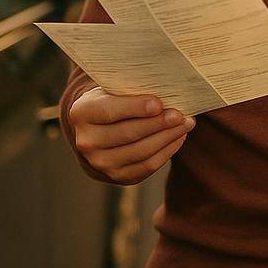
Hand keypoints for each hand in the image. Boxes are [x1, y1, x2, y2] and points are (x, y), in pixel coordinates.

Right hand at [67, 87, 195, 184]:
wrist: (96, 133)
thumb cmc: (110, 103)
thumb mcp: (111, 90)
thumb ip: (131, 90)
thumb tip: (166, 91)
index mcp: (81, 113)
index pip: (110, 111)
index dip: (135, 108)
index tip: (159, 103)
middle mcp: (86, 142)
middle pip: (129, 133)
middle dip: (158, 124)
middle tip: (180, 114)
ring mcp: (100, 163)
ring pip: (141, 152)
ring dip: (168, 137)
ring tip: (185, 124)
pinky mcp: (117, 177)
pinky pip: (148, 166)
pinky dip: (167, 151)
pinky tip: (178, 137)